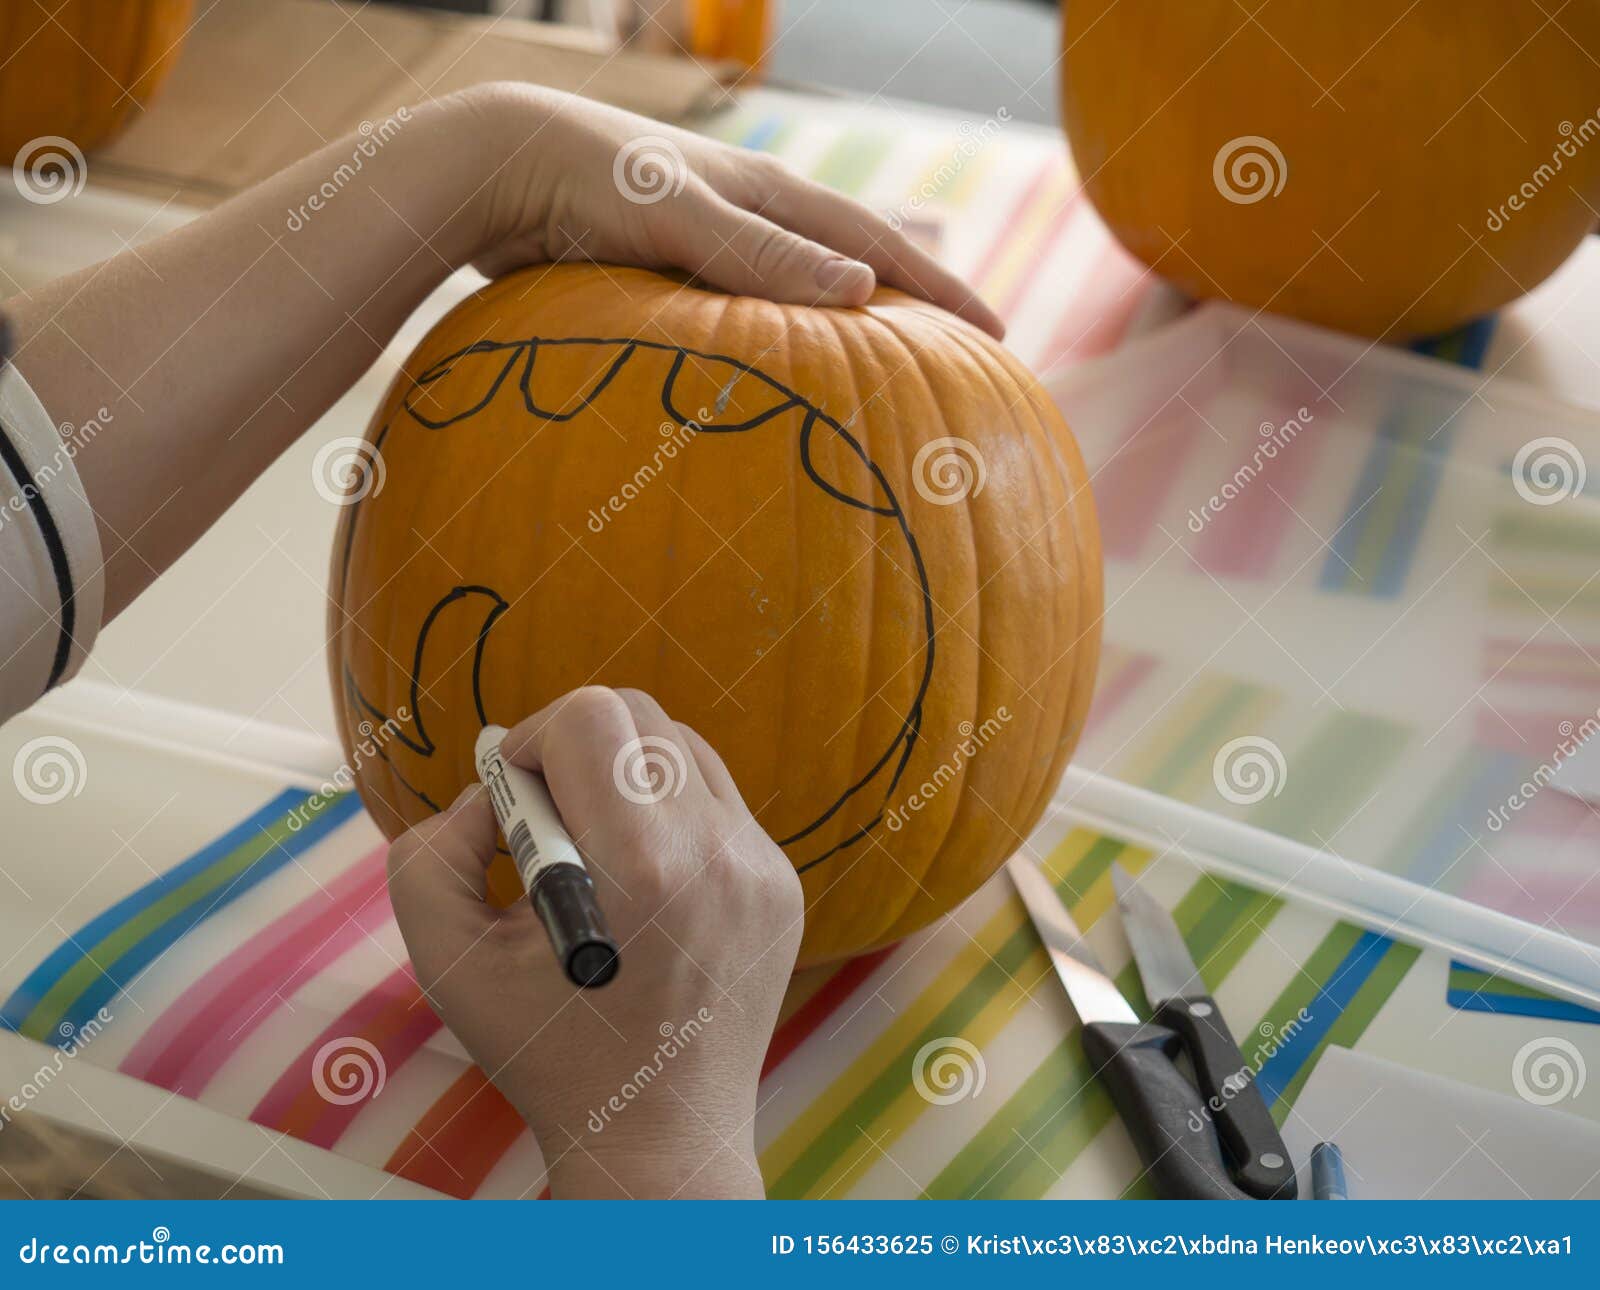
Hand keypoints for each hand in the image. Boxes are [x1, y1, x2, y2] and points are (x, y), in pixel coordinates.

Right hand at [385, 686, 802, 1198]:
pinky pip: (717, 802)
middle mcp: (718, 851)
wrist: (661, 1136)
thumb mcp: (446, 959)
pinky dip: (668, 817)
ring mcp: (761, 866)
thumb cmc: (549, 1053)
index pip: (591, 717)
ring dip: (624, 776)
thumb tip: (489, 790)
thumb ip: (431, 850)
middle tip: (544, 821)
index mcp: (643, 866)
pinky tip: (642, 885)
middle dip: (574, 749)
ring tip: (595, 853)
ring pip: (683, 748)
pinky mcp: (782, 883)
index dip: (532, 741)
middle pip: (639, 714)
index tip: (512, 802)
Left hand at [459, 82, 1003, 335]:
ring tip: (894, 372)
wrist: (501, 167)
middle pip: (858, 263)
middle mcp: (755, 210)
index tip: (1000, 340)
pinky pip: (756, 309)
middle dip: (916, 308)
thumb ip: (763, 259)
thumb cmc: (588, 187)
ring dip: (855, 325)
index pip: (880, 249)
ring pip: (807, 289)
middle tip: (968, 358)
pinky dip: (790, 338)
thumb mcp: (682, 219)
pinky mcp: (679, 264)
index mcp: (772, 194)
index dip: (943, 296)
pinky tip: (789, 375)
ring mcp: (719, 236)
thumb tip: (864, 296)